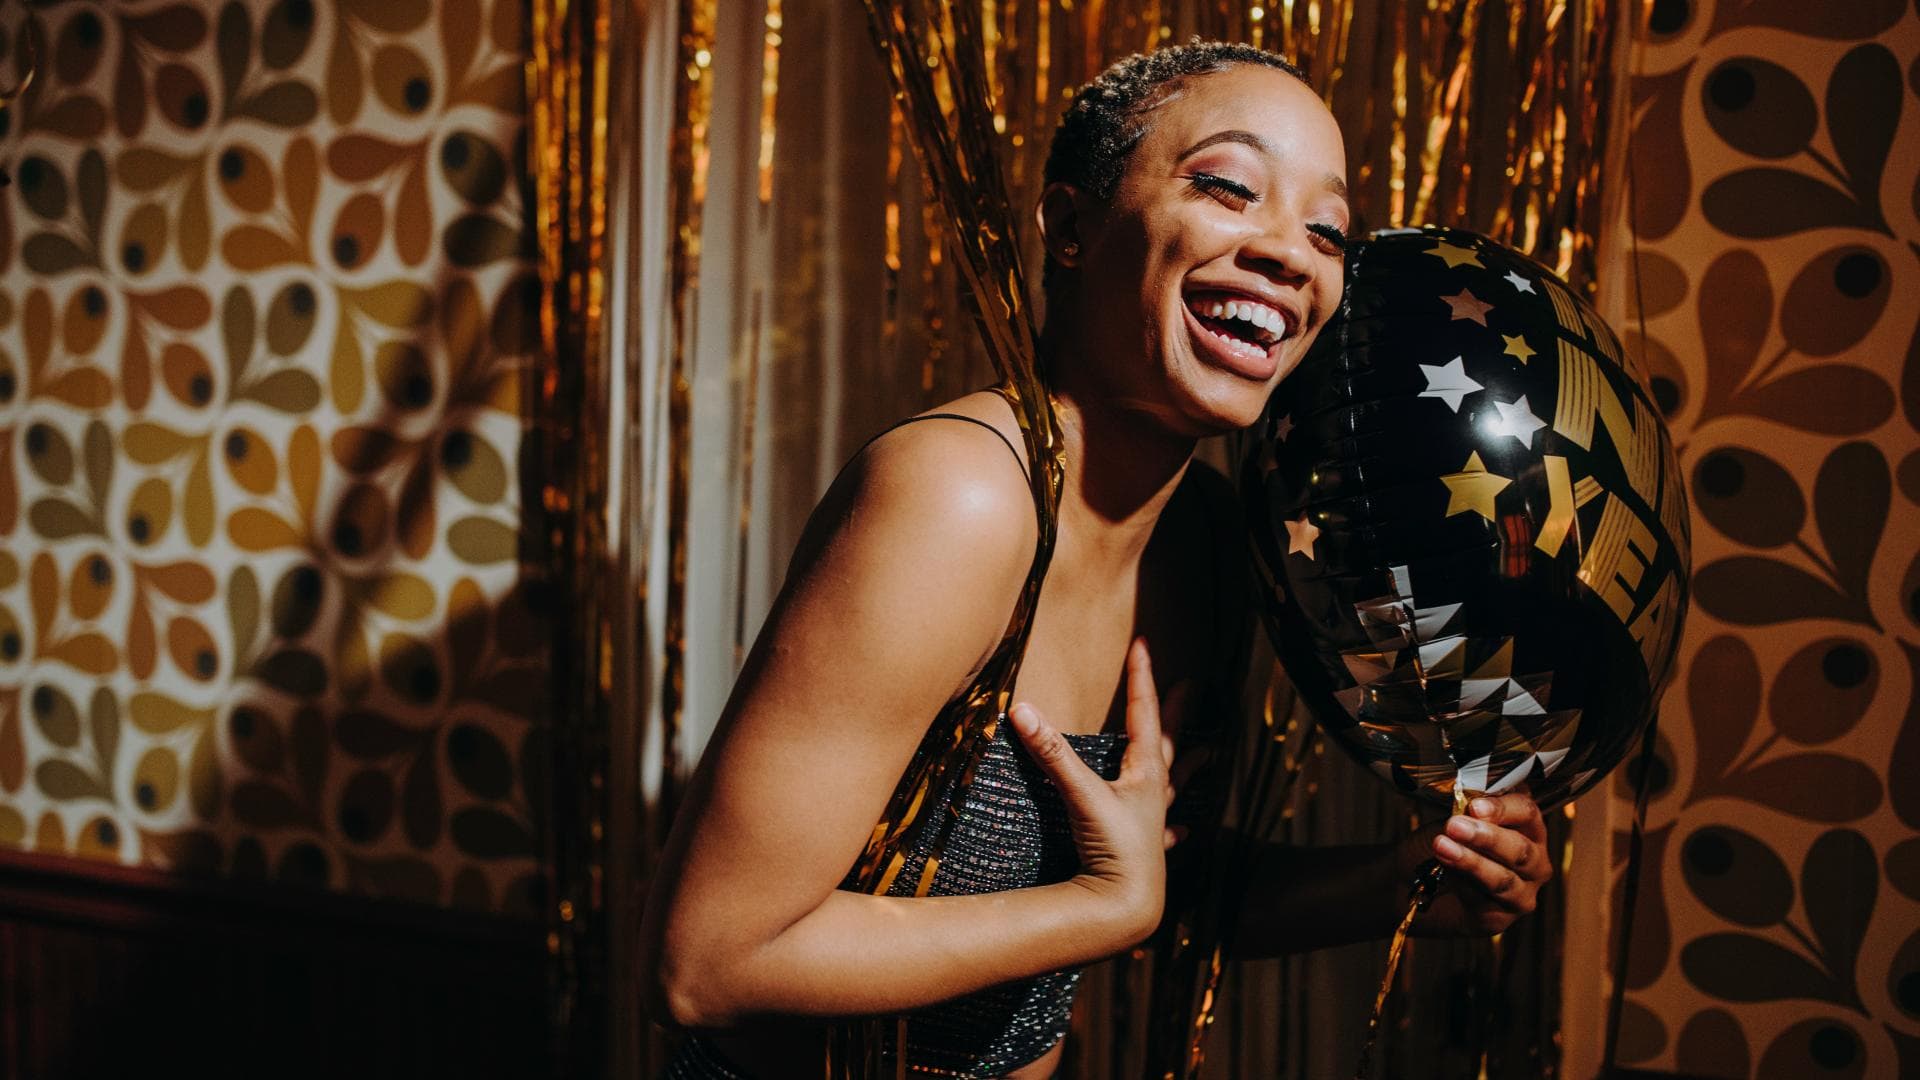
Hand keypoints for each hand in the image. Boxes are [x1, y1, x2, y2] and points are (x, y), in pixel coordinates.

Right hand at [1008, 638, 1170, 941]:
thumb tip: (1021, 710)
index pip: (1141, 713)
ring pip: (1176, 786)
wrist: (1126, 907)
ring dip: (1189, 767)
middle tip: (1192, 687)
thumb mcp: (1080, 796)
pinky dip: (1176, 828)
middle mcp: (1155, 794)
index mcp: (1144, 773)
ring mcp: (1155, 823)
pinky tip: (1184, 832)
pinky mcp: (1149, 852)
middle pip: (1169, 742)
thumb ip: (1052, 754)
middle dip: (1176, 712)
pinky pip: (1167, 834)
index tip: (1143, 645)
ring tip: (1209, 754)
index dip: (1140, 677)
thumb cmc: (1112, 849)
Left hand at [1398, 788, 1551, 936]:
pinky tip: (1443, 873)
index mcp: (1528, 827)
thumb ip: (1468, 810)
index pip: (1527, 813)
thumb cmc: (1450, 843)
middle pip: (1520, 849)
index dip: (1502, 809)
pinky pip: (1484, 900)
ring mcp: (1522, 891)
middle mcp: (1534, 861)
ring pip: (1503, 879)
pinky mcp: (1502, 916)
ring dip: (1471, 862)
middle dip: (1486, 837)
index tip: (1475, 806)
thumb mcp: (1458, 817)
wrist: (1424, 881)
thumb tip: (1470, 801)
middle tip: (1455, 826)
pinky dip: (1461, 884)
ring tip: (1442, 847)